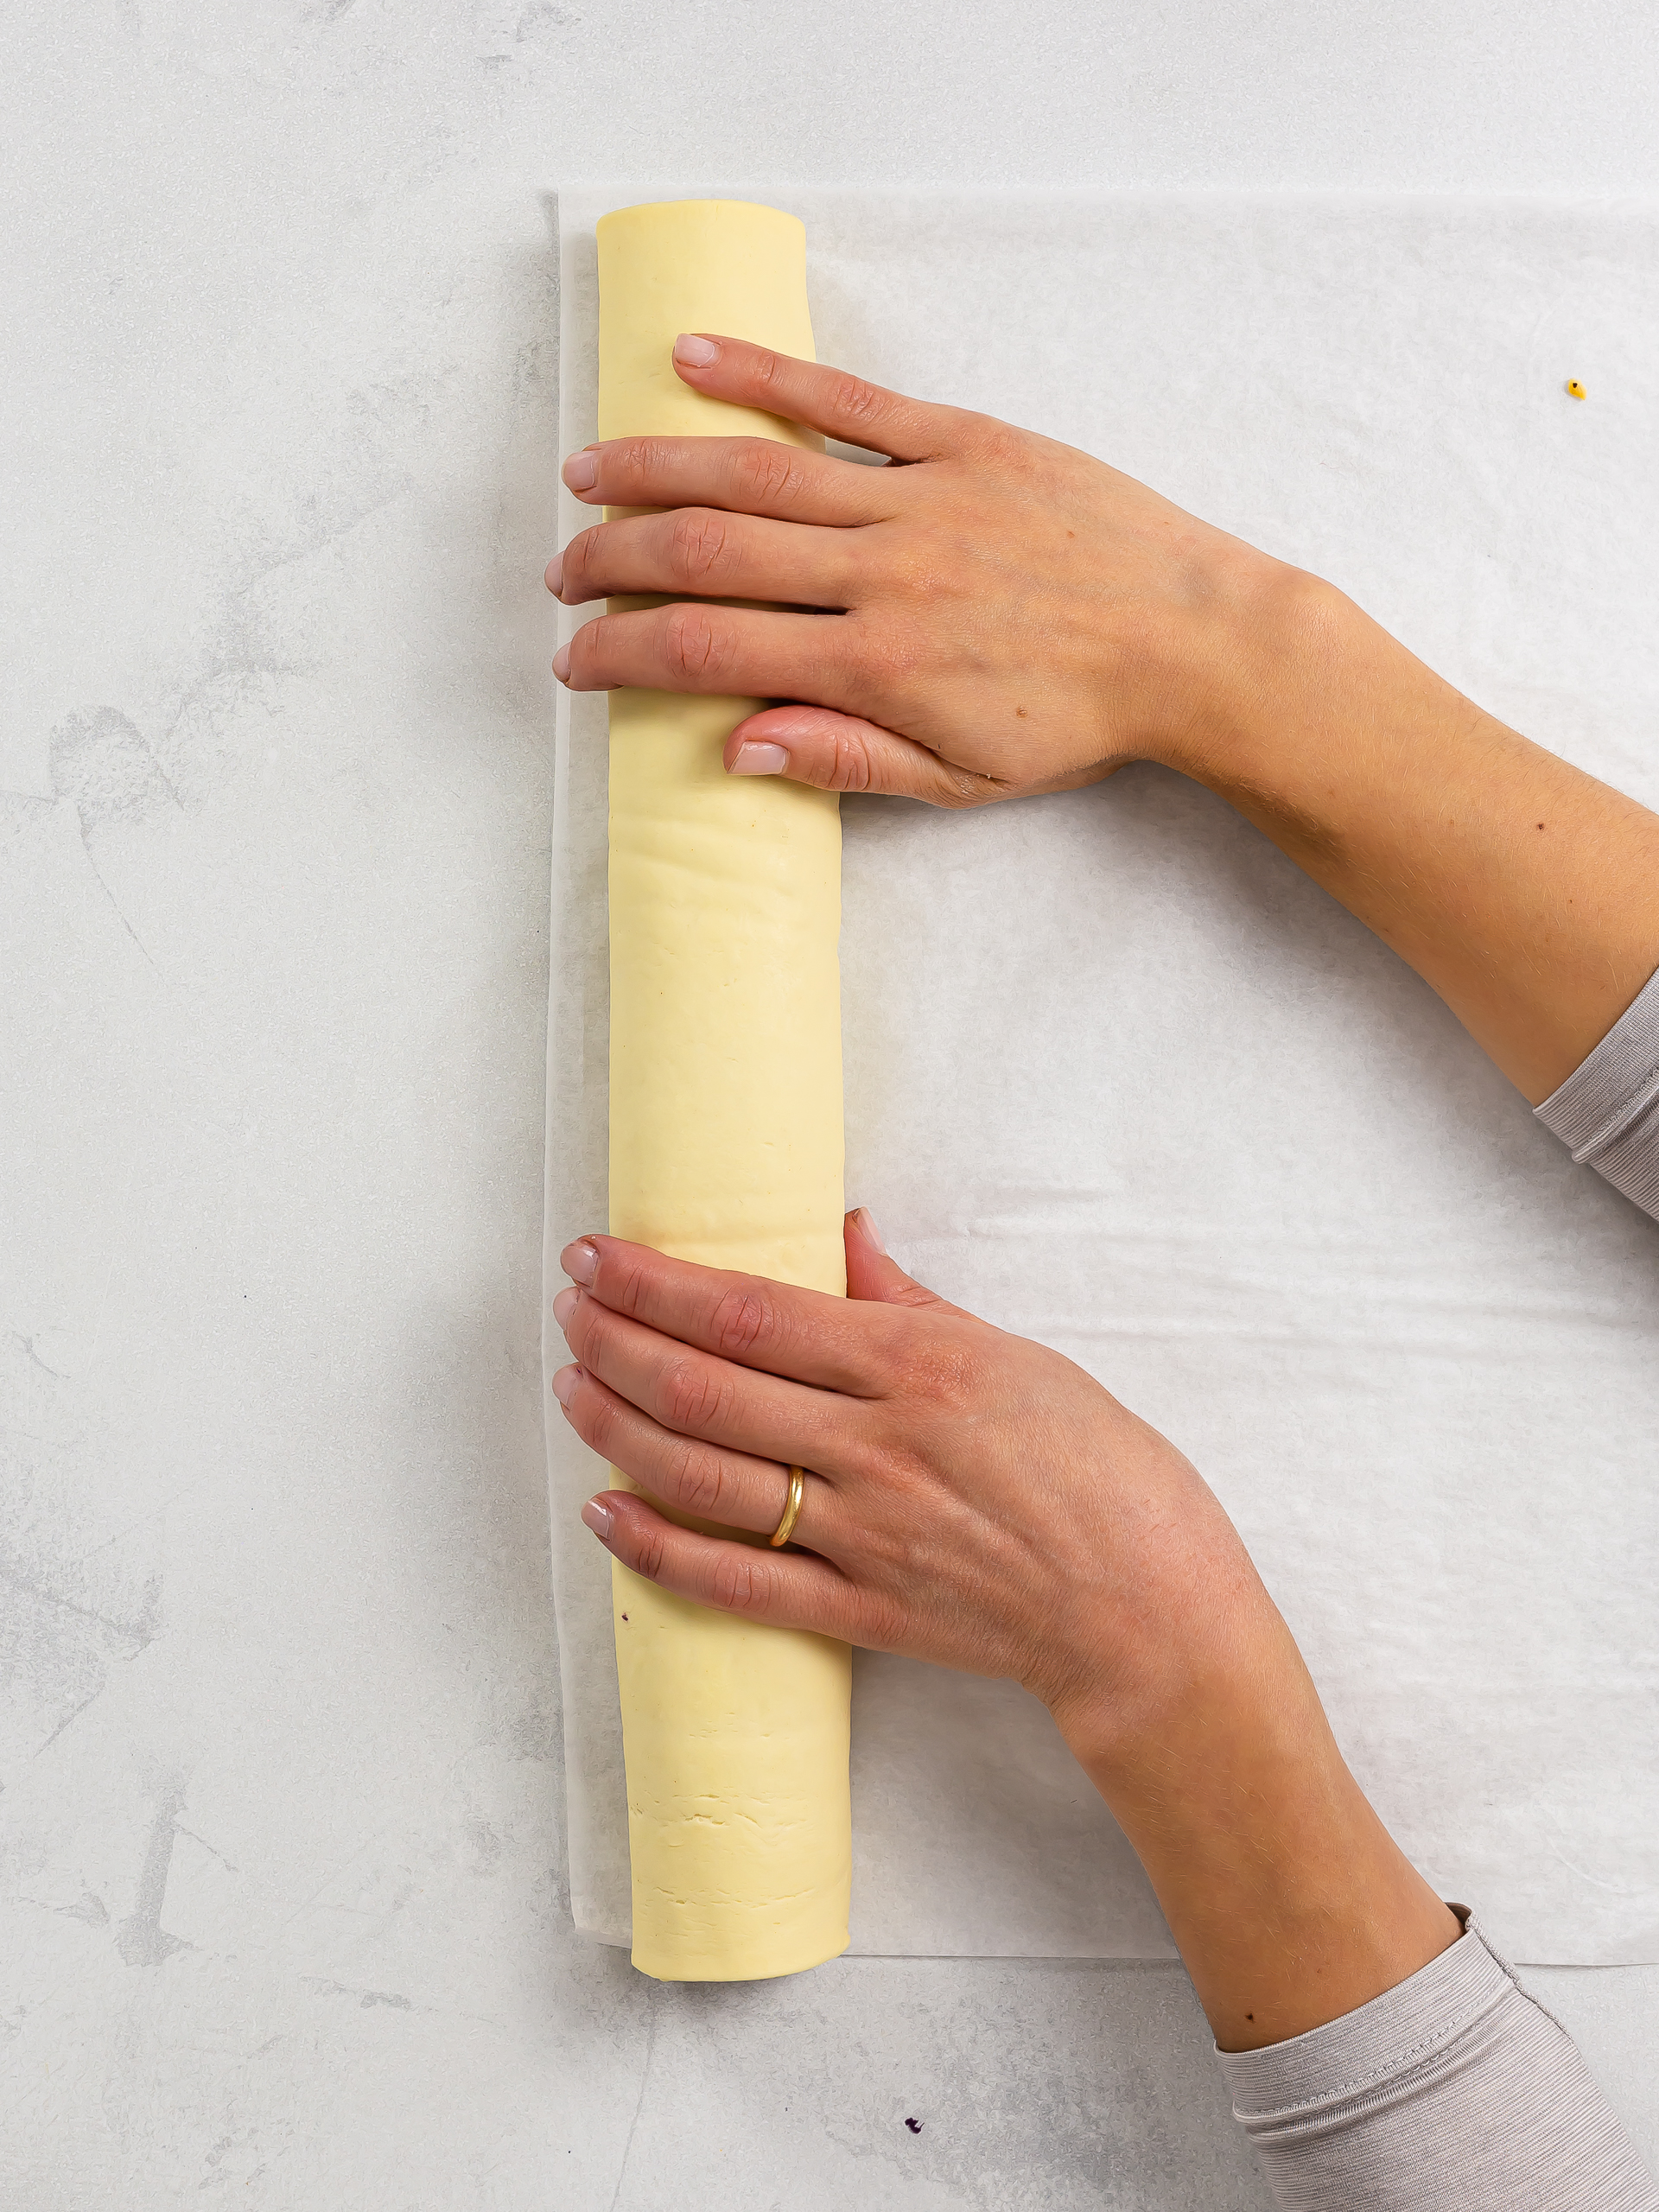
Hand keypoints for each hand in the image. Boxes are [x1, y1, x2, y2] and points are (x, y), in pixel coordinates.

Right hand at [547, 332, 1294, 807]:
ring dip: (656, 467)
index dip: (624, 653)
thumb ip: (845, 758)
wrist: (1195, 643)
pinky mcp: (964, 440)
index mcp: (874, 664)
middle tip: (563, 572)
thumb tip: (735, 748)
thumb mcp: (960, 777)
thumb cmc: (1080, 719)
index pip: (708, 650)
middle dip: (616, 559)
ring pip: (756, 468)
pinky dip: (762, 374)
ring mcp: (920, 498)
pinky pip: (847, 400)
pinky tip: (691, 359)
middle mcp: (882, 573)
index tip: (577, 657)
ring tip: (588, 472)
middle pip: (708, 551)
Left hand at [551, 1208, 1457, 2048]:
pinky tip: (606, 1513)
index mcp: (918, 1369)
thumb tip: (845, 1235)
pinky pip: (734, 1583)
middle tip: (566, 1307)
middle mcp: (876, 1448)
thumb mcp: (1020, 1356)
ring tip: (571, 1386)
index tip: (598, 1253)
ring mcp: (862, 1536)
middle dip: (616, 1341)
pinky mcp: (858, 1612)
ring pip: (704, 1477)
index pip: (754, 1314)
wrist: (1150, 1612)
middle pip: (707, 1389)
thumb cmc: (1107, 1472)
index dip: (659, 1283)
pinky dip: (658, 1548)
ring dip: (619, 1429)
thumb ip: (914, 1302)